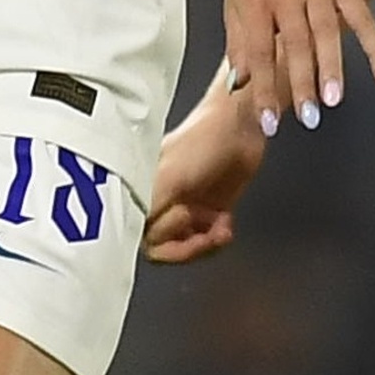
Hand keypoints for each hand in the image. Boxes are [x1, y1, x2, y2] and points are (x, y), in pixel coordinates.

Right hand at [144, 89, 268, 263]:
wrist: (242, 126)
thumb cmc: (203, 140)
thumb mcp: (170, 176)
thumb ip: (148, 207)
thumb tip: (132, 232)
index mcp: (142, 191)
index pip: (136, 233)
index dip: (160, 237)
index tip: (181, 223)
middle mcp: (158, 202)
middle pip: (159, 247)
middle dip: (185, 245)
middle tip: (204, 232)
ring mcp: (183, 207)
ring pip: (181, 247)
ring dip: (203, 244)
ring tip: (220, 230)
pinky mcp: (206, 212)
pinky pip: (204, 241)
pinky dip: (216, 239)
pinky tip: (226, 223)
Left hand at [219, 0, 374, 135]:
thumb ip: (239, 39)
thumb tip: (241, 83)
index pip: (259, 51)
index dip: (263, 88)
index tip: (268, 121)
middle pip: (296, 43)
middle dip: (302, 83)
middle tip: (308, 117)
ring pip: (328, 31)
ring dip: (333, 67)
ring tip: (335, 99)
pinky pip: (362, 16)